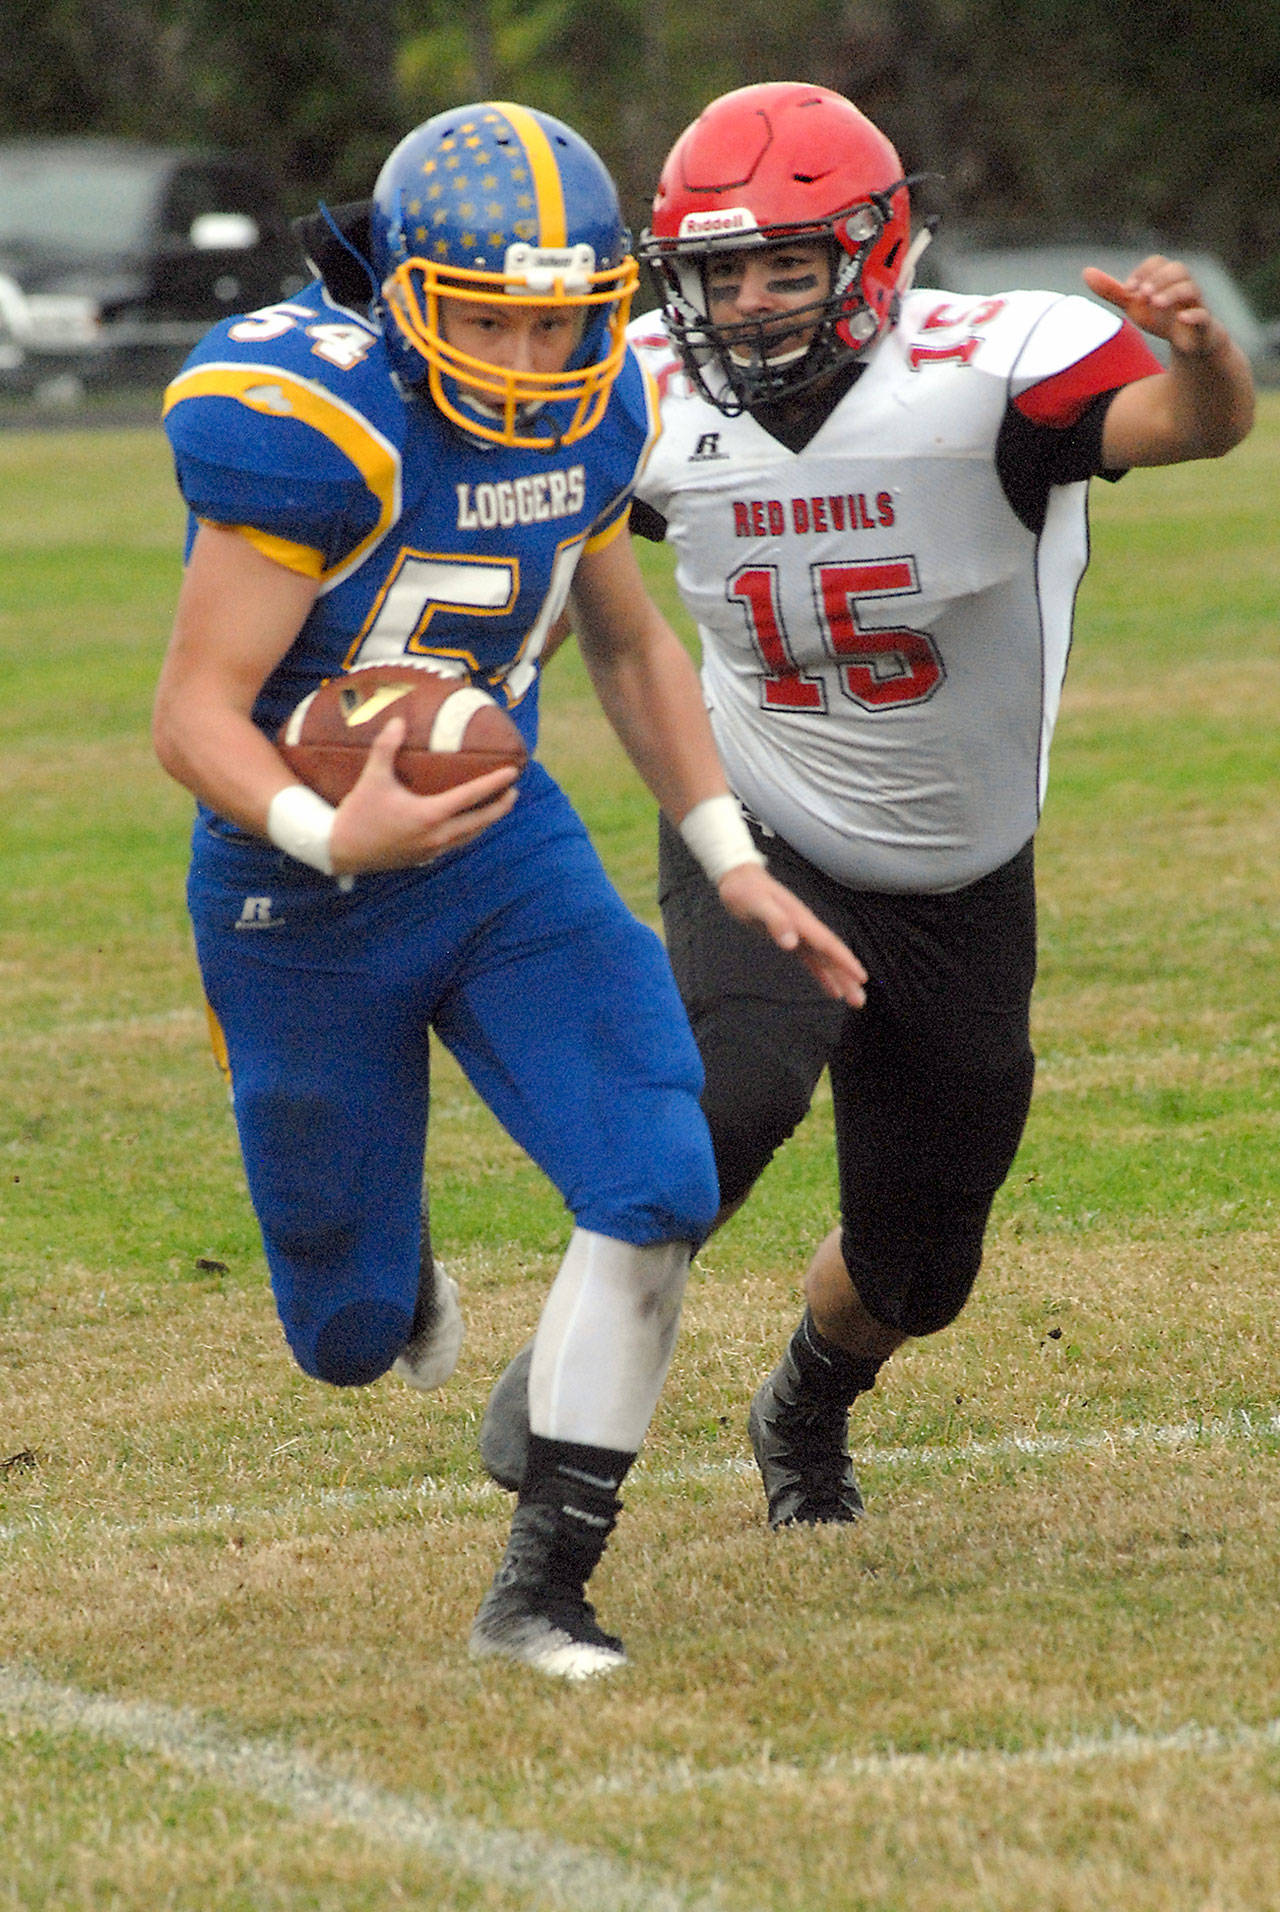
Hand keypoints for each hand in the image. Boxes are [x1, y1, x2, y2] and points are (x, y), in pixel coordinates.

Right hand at [329, 715, 519, 873]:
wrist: (340, 850)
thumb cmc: (358, 812)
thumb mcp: (372, 777)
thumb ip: (386, 748)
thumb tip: (398, 720)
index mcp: (429, 815)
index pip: (471, 797)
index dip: (494, 784)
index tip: (513, 774)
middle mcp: (436, 836)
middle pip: (479, 821)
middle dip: (500, 807)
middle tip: (514, 792)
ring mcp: (431, 850)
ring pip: (469, 836)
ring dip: (486, 822)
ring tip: (497, 808)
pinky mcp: (423, 858)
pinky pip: (455, 845)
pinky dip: (468, 833)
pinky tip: (467, 825)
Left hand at [716, 863, 866, 1005]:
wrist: (739, 878)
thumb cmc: (745, 890)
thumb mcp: (756, 904)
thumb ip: (775, 921)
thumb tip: (791, 944)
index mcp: (801, 920)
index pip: (828, 943)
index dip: (844, 960)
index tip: (861, 977)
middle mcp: (805, 928)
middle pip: (831, 956)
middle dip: (847, 977)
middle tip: (860, 1001)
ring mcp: (800, 933)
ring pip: (825, 960)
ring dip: (840, 979)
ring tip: (854, 1000)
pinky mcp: (791, 938)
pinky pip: (812, 960)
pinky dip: (823, 975)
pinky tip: (832, 991)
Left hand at [1082, 255, 1227, 358]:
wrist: (1189, 343)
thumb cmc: (1161, 318)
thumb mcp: (1134, 305)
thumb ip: (1112, 291)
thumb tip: (1085, 271)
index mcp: (1166, 280)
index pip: (1158, 262)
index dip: (1143, 271)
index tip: (1128, 289)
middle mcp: (1183, 287)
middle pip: (1178, 269)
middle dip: (1158, 279)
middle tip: (1141, 294)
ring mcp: (1195, 305)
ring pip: (1191, 289)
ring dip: (1172, 292)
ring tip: (1154, 302)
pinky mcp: (1203, 325)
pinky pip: (1203, 315)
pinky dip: (1193, 315)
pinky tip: (1180, 318)